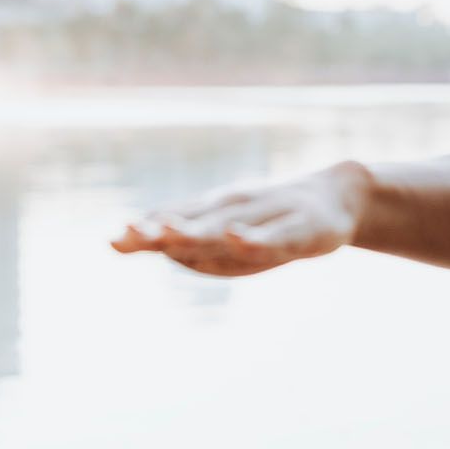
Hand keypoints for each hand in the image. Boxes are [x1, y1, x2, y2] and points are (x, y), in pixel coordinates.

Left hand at [109, 161, 371, 276]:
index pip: (175, 222)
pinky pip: (272, 236)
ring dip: (196, 230)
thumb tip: (156, 249)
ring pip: (227, 225)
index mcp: (217, 214)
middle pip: (193, 222)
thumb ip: (196, 244)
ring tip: (168, 233)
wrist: (337, 199)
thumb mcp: (236, 232)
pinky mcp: (296, 229)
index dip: (145, 233)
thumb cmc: (276, 219)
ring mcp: (265, 217)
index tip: (112, 241)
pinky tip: (237, 239)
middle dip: (160, 230)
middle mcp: (235, 210)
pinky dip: (253, 238)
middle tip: (127, 235)